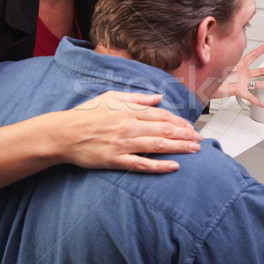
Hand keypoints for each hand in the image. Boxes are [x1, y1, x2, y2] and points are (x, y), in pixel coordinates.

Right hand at [55, 91, 202, 173]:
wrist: (64, 133)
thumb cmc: (86, 114)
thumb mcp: (111, 98)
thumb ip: (137, 98)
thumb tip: (158, 98)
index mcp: (129, 110)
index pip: (162, 115)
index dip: (179, 121)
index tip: (190, 127)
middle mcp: (129, 126)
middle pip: (164, 130)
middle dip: (185, 135)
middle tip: (199, 140)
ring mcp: (123, 144)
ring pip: (158, 145)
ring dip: (179, 148)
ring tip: (194, 150)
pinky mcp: (116, 160)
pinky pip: (142, 164)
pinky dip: (159, 166)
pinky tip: (174, 166)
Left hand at [212, 43, 263, 107]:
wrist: (204, 86)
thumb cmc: (209, 74)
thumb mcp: (218, 63)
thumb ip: (223, 58)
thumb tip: (222, 50)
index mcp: (238, 65)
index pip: (252, 55)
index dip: (261, 50)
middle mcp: (242, 74)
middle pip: (261, 71)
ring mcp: (242, 83)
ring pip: (259, 84)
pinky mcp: (240, 92)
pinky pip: (251, 97)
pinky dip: (258, 102)